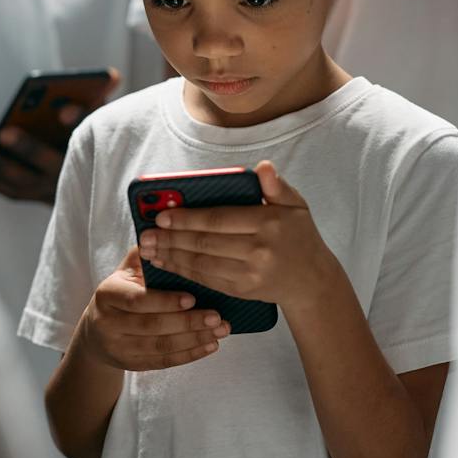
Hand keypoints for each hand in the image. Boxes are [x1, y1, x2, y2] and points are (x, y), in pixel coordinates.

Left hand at [0, 69, 121, 203]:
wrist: (91, 178)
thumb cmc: (88, 135)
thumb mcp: (98, 117)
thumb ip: (100, 97)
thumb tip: (110, 75)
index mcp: (91, 150)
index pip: (88, 133)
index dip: (78, 120)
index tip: (62, 110)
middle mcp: (75, 175)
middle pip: (51, 162)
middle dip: (28, 148)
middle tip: (5, 133)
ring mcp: (55, 190)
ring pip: (25, 182)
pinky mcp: (37, 196)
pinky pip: (12, 191)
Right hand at [81, 249, 228, 371]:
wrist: (96, 334)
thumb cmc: (121, 294)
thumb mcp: (125, 272)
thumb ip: (144, 255)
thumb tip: (167, 232)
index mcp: (108, 294)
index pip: (138, 300)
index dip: (166, 301)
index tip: (193, 297)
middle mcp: (108, 323)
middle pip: (152, 326)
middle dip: (188, 322)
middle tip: (217, 317)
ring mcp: (118, 347)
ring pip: (161, 347)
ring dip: (194, 339)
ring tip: (220, 330)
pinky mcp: (131, 365)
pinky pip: (163, 361)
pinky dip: (189, 354)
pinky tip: (210, 345)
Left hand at [137, 162, 341, 311]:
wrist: (312, 280)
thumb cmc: (299, 235)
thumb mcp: (296, 205)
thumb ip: (276, 186)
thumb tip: (263, 167)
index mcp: (269, 223)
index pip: (220, 219)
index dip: (188, 217)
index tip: (162, 214)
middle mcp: (260, 250)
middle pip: (206, 243)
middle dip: (171, 238)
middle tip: (145, 234)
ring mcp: (250, 274)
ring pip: (202, 264)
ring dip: (172, 256)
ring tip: (149, 249)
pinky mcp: (243, 291)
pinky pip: (208, 280)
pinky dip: (184, 272)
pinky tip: (167, 264)